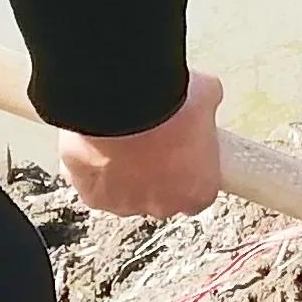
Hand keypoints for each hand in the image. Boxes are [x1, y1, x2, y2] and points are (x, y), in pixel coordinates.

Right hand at [57, 71, 226, 216]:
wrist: (124, 102)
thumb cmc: (168, 104)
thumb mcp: (206, 95)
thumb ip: (207, 108)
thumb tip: (206, 97)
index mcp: (198, 190)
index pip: (199, 192)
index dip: (191, 172)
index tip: (185, 153)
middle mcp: (164, 206)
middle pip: (162, 198)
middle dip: (157, 174)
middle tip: (152, 141)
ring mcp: (126, 204)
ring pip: (126, 193)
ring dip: (124, 173)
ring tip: (122, 139)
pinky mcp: (94, 197)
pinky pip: (94, 186)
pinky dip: (94, 169)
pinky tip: (96, 144)